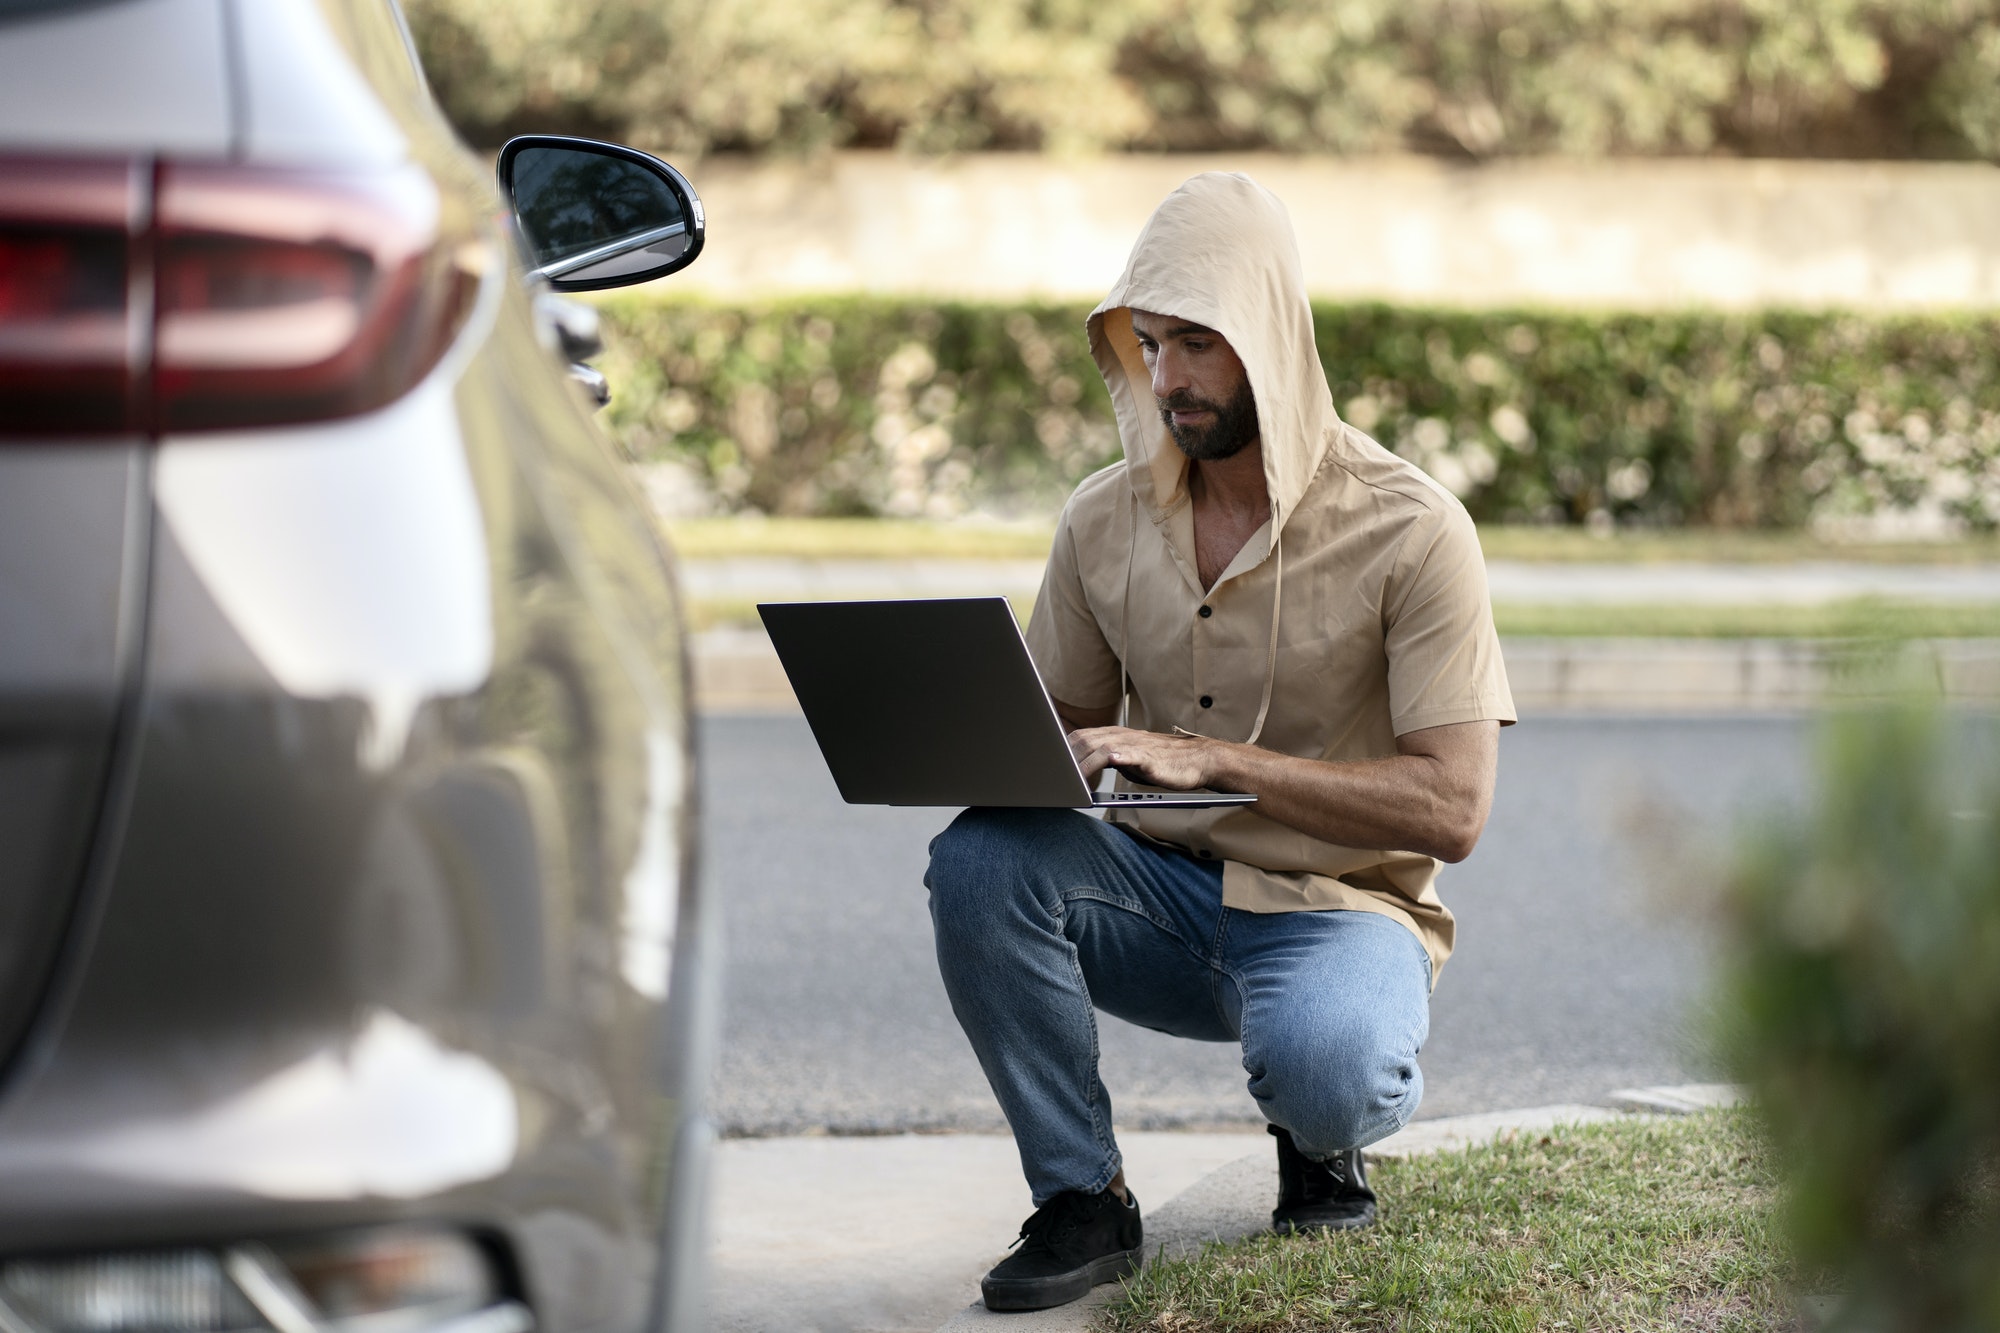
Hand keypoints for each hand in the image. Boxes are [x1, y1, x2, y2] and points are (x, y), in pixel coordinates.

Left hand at [1067, 726, 1220, 790]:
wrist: (1197, 760)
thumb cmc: (1163, 762)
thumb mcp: (1128, 761)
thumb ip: (1106, 761)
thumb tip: (1082, 773)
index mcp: (1114, 736)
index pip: (1079, 736)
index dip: (1062, 751)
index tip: (1051, 768)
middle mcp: (1121, 736)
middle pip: (1082, 740)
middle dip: (1066, 760)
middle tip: (1057, 780)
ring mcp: (1133, 744)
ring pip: (1097, 746)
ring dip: (1081, 764)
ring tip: (1071, 782)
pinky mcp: (1146, 756)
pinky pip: (1122, 754)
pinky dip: (1107, 760)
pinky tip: (1099, 769)